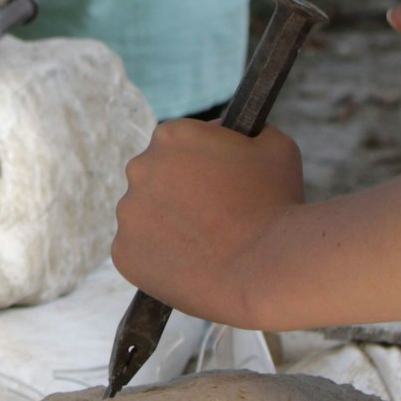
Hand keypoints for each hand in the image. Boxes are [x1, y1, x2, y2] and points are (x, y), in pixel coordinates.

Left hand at [110, 119, 304, 328]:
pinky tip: (189, 264)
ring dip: (167, 225)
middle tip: (210, 215)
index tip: (217, 182)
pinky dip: (159, 257)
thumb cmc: (277, 204)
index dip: (201, 163)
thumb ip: (248, 131)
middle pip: (156, 178)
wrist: (265, 269)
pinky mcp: (123, 253)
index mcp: (170, 135)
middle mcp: (139, 168)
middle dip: (178, 192)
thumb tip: (231, 131)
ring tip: (205, 243)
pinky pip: (139, 252)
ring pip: (145, 216)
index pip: (178, 144)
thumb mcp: (275, 147)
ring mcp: (128, 213)